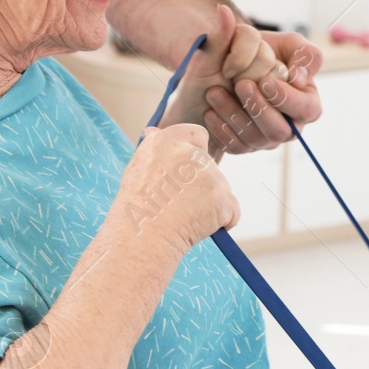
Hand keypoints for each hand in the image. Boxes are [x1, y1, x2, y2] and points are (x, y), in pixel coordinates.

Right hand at [114, 122, 239, 256]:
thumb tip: (152, 130)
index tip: (185, 172)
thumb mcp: (138, 169)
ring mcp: (209, 175)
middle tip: (177, 205)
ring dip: (210, 205)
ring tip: (184, 218)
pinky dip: (222, 222)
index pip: (196, 134)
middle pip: (210, 167)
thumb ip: (154, 149)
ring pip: (221, 190)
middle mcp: (190, 153)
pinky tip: (199, 228)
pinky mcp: (222, 197)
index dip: (195, 152)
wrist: (141, 238)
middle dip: (201, 185)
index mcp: (166, 141)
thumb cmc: (135, 210)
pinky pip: (232, 211)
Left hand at [201, 21, 324, 154]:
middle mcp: (289, 126)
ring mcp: (266, 139)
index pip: (308, 109)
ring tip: (215, 91)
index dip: (286, 98)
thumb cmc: (265, 53)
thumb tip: (300, 76)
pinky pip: (235, 147)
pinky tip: (210, 111)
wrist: (230, 63)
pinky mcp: (244, 146)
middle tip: (241, 84)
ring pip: (255, 139)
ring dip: (234, 114)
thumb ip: (304, 53)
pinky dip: (221, 129)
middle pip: (281, 131)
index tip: (263, 79)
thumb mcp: (288, 43)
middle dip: (260, 108)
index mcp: (307, 102)